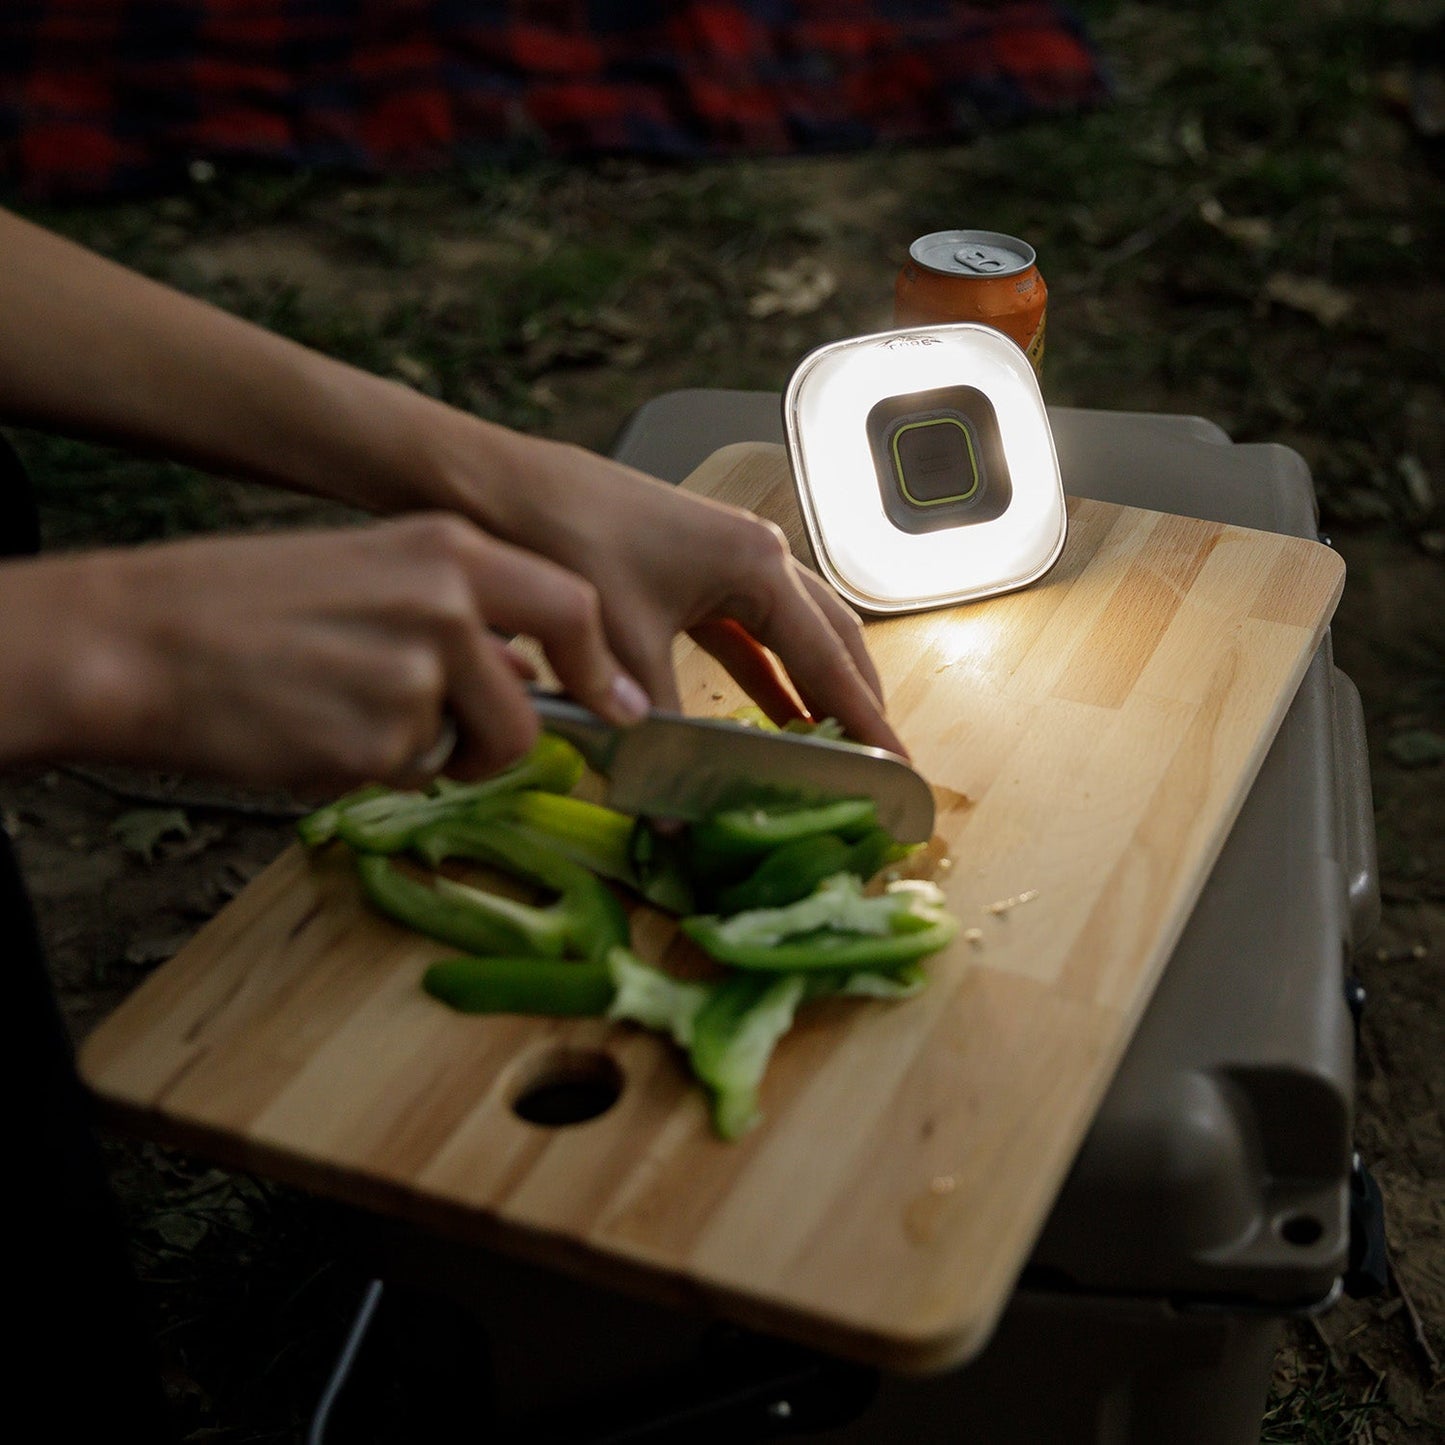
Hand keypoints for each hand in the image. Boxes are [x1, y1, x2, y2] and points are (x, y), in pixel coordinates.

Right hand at [0, 515, 654, 789]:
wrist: (141, 639)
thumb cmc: (241, 606)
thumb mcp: (368, 571)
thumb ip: (452, 610)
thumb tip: (518, 666)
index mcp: (448, 548)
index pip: (570, 606)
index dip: (599, 667)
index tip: (620, 706)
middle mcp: (448, 603)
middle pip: (531, 707)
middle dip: (505, 742)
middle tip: (458, 745)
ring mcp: (419, 672)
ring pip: (473, 749)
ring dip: (430, 755)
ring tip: (348, 718)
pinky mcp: (382, 737)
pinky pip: (409, 774)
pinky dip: (371, 768)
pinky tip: (311, 729)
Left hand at [439, 432, 907, 756]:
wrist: (501, 485)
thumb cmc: (565, 537)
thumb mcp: (620, 641)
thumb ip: (658, 724)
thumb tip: (673, 809)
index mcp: (757, 564)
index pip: (829, 658)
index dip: (864, 720)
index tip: (897, 766)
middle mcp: (757, 554)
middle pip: (831, 638)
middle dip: (856, 701)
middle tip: (878, 764)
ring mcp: (728, 559)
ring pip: (795, 633)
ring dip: (816, 688)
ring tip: (836, 748)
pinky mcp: (695, 570)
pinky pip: (750, 633)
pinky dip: (768, 674)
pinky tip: (775, 712)